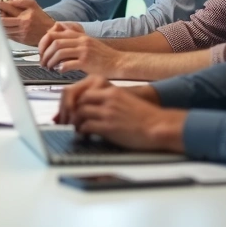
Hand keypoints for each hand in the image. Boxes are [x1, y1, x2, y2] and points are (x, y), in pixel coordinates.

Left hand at [0, 0, 54, 45]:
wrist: (48, 31)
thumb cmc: (40, 17)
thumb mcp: (33, 4)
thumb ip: (22, 0)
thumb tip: (11, 0)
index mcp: (25, 14)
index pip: (8, 7)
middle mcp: (22, 24)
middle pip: (3, 20)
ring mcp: (20, 33)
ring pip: (4, 28)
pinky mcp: (19, 39)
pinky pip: (7, 34)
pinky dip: (2, 30)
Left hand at [38, 30, 117, 76]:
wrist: (119, 63)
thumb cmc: (104, 57)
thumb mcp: (89, 44)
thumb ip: (75, 42)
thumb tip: (57, 45)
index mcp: (80, 36)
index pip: (55, 33)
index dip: (44, 42)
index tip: (42, 51)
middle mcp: (81, 41)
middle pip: (55, 42)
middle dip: (45, 53)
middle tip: (43, 62)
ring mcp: (84, 51)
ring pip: (59, 52)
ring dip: (50, 61)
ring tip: (49, 68)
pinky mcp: (87, 62)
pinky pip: (68, 64)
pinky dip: (60, 68)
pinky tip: (59, 71)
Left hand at [54, 76, 182, 152]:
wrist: (160, 126)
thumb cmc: (145, 117)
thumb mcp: (125, 102)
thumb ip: (108, 102)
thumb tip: (92, 109)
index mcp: (112, 90)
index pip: (82, 91)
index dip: (72, 101)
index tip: (69, 110)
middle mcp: (108, 99)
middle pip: (77, 101)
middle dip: (69, 112)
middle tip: (65, 121)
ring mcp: (108, 112)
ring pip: (79, 113)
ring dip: (74, 123)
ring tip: (75, 129)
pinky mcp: (109, 127)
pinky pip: (86, 127)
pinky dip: (81, 132)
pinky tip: (83, 136)